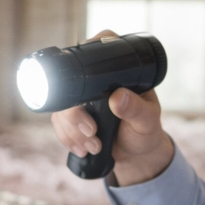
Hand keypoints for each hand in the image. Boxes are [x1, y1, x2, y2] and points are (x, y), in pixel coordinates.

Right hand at [50, 30, 175, 186]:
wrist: (134, 156)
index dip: (87, 62)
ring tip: (93, 146)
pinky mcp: (71, 115)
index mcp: (119, 71)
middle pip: (71, 85)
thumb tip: (118, 97)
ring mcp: (81, 98)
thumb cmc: (144, 133)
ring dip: (72, 132)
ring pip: (61, 108)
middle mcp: (97, 80)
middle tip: (92, 132)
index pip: (98, 49)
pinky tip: (83, 148)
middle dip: (75, 115)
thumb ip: (136, 110)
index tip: (90, 94)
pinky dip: (67, 138)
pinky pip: (57, 123)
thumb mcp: (146, 121)